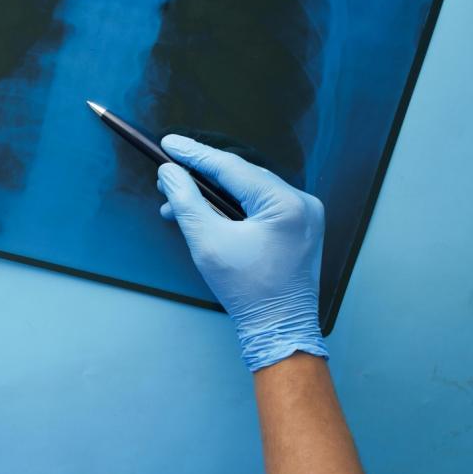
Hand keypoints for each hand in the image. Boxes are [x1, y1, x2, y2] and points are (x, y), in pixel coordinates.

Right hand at [156, 134, 327, 371]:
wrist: (278, 328)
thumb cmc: (246, 290)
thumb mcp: (207, 242)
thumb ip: (186, 201)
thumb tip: (170, 173)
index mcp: (286, 203)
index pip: (232, 167)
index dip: (195, 155)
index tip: (169, 144)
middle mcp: (302, 202)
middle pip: (241, 177)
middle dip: (201, 178)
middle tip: (168, 176)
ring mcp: (304, 215)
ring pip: (249, 192)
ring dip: (214, 196)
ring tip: (179, 204)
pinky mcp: (299, 228)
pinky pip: (260, 207)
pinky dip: (232, 208)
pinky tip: (207, 215)